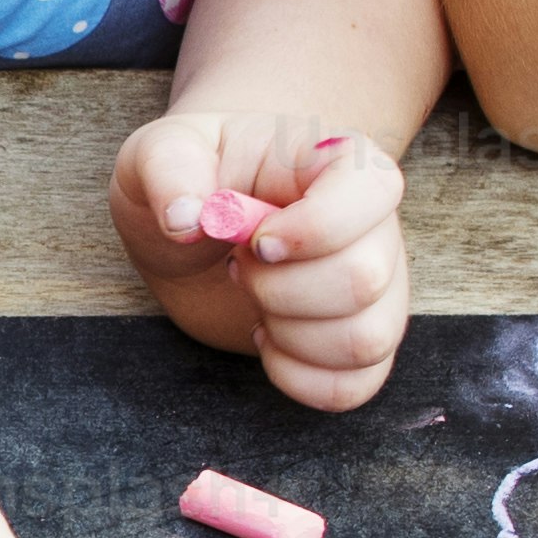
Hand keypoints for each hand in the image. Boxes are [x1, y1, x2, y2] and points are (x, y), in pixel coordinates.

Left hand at [113, 116, 412, 413]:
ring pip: (365, 339)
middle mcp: (375, 225)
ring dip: (289, 335)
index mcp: (340, 162)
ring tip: (254, 302)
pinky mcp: (359, 340)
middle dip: (278, 289)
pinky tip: (266, 342)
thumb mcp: (160, 154)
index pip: (374, 191)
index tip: (257, 242)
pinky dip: (300, 379)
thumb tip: (185, 218)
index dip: (314, 228)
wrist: (194, 234)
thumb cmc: (189, 181)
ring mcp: (377, 288)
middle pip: (362, 280)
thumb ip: (169, 169)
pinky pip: (356, 384)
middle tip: (237, 266)